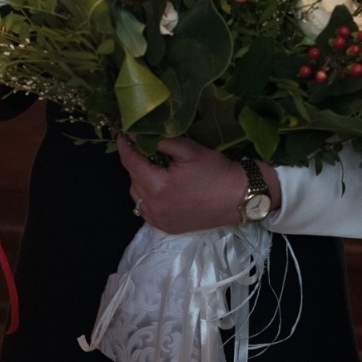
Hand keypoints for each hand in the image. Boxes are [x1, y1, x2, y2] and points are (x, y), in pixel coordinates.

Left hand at [116, 136, 280, 233]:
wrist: (238, 198)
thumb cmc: (215, 171)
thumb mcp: (189, 150)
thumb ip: (161, 142)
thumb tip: (138, 134)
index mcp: (159, 187)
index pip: (131, 163)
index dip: (125, 147)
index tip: (122, 134)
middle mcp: (155, 207)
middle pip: (133, 179)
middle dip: (135, 162)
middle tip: (144, 148)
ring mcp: (160, 220)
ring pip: (137, 195)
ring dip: (140, 180)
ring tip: (153, 168)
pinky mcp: (167, 227)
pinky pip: (146, 209)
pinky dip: (148, 197)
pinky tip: (159, 187)